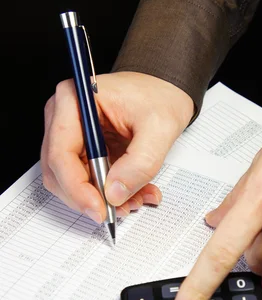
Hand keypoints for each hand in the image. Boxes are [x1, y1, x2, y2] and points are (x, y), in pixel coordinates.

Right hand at [41, 72, 193, 220]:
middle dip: (89, 198)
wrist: (165, 89)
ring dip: (101, 199)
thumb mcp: (160, 128)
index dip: (77, 188)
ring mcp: (71, 136)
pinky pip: (88, 181)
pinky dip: (110, 193)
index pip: (60, 154)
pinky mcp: (83, 150)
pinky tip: (134, 193)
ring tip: (134, 199)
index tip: (100, 209)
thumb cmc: (159, 96)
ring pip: (72, 182)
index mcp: (74, 101)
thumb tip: (115, 193)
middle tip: (118, 210)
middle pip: (59, 173)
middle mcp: (64, 118)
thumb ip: (140, 162)